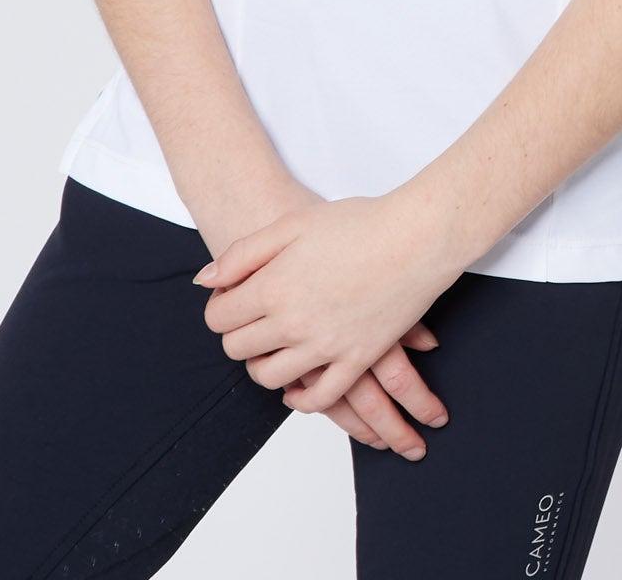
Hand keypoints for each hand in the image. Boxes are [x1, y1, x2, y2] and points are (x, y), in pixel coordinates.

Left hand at [193, 191, 468, 416]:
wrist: (415, 237)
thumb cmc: (358, 223)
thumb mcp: (292, 224)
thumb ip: (243, 254)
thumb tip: (206, 281)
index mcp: (273, 287)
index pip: (219, 318)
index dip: (220, 308)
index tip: (233, 300)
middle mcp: (292, 324)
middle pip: (238, 350)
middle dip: (237, 336)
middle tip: (251, 320)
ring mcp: (324, 347)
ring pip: (270, 378)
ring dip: (262, 366)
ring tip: (271, 347)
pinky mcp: (356, 361)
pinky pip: (318, 398)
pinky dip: (300, 398)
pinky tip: (298, 385)